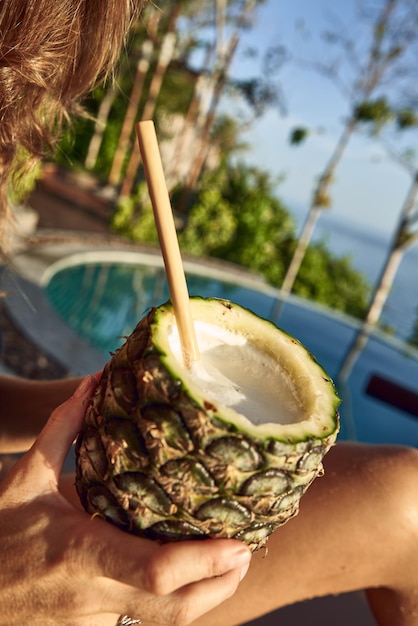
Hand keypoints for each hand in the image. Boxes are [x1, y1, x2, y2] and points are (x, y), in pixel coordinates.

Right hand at [0, 375, 250, 625]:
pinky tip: (187, 578)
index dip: (204, 563)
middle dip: (221, 584)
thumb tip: (94, 382)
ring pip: (164, 621)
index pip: (155, 571)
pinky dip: (173, 603)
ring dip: (206, 598)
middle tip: (247, 551)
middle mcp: (93, 594)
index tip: (239, 544)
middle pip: (175, 608)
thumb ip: (62, 430)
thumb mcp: (23, 479)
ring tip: (231, 566)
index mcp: (80, 551)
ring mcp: (93, 622)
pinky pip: (143, 623)